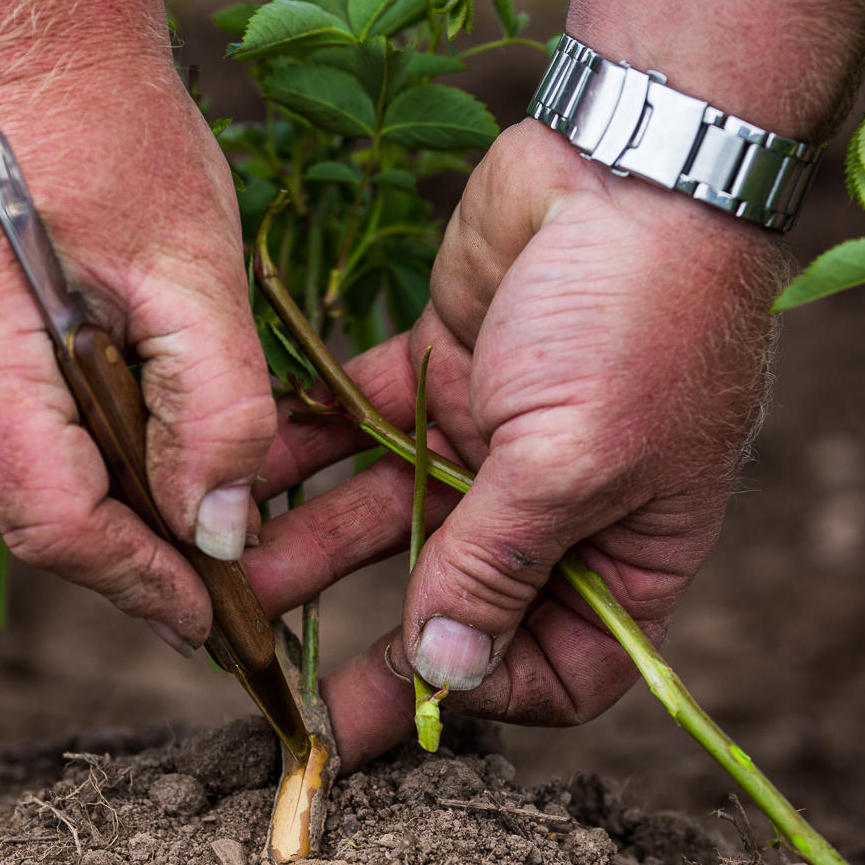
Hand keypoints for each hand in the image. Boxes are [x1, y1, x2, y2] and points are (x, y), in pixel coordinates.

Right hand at [0, 0, 274, 649]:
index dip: (137, 580)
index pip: (50, 517)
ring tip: (181, 520)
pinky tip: (125, 445)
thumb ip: (217, 407)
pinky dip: (59, 455)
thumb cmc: (116, 123)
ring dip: (92, 510)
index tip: (211, 613)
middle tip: (212, 582)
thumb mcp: (196, 265)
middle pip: (19, 512)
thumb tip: (220, 534)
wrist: (13, 17)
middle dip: (122, 558)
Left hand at [243, 118, 785, 764]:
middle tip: (286, 693)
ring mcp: (493, 436)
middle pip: (455, 604)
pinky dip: (299, 449)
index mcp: (627, 548)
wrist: (632, 157)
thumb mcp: (571, 462)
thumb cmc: (637, 321)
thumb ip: (495, 565)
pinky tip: (228, 474)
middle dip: (371, 646)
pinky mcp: (436, 368)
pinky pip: (353, 427)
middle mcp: (556, 503)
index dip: (489, 694)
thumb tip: (445, 671)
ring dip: (309, 550)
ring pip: (385, 517)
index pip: (562, 666)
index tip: (403, 707)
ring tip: (227, 583)